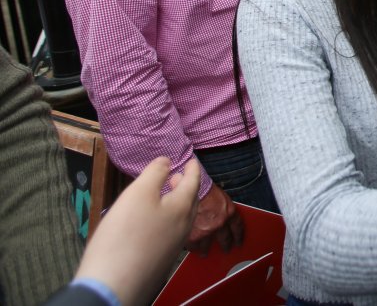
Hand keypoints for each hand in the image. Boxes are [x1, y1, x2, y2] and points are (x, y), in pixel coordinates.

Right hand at [74, 157, 200, 304]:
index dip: (193, 168)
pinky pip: (170, 232)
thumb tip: (167, 160)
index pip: (194, 181)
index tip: (193, 160)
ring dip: (176, 202)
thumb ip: (155, 173)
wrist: (113, 285)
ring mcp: (173, 245)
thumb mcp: (138, 193)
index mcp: (183, 208)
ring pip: (181, 217)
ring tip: (164, 195)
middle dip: (185, 185)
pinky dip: (167, 218)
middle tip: (178, 176)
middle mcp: (184, 227)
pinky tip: (151, 221)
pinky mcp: (160, 259)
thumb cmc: (125, 236)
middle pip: (190, 200)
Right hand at [186, 183, 244, 254]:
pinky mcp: (193, 235)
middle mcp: (220, 223)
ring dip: (206, 249)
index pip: (238, 227)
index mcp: (229, 212)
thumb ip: (222, 208)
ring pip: (207, 244)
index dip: (239, 235)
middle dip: (226, 245)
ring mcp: (207, 230)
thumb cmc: (204, 188)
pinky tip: (192, 248)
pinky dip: (192, 247)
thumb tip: (221, 215)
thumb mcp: (220, 196)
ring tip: (204, 252)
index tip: (238, 241)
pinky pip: (193, 245)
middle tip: (226, 249)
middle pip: (225, 238)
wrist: (190, 189)